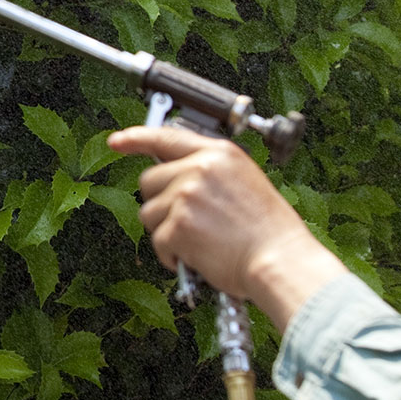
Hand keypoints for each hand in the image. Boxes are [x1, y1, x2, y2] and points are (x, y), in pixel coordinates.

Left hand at [107, 124, 347, 330]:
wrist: (282, 262)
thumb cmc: (271, 232)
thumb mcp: (244, 181)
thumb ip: (209, 171)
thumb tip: (175, 172)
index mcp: (219, 154)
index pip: (166, 136)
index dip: (136, 138)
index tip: (118, 141)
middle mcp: (199, 169)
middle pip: (149, 180)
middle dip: (160, 202)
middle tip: (186, 221)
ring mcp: (186, 196)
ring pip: (148, 212)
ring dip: (165, 231)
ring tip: (198, 240)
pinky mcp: (178, 225)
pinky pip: (157, 240)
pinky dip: (171, 254)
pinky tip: (196, 257)